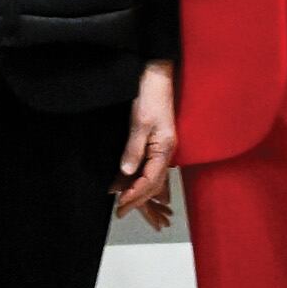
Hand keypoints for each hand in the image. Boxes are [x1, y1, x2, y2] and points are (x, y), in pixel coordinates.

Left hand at [112, 60, 175, 220]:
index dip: (135, 195)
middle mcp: (166, 152)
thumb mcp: (139, 123)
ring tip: (125, 204)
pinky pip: (151, 169)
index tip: (121, 205)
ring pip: (153, 179)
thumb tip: (126, 173)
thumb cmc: (150, 95)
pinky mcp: (157, 143)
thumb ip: (133, 149)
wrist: (156, 76)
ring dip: (140, 193)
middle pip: (153, 184)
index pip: (150, 181)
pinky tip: (134, 186)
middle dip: (137, 200)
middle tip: (120, 212)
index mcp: (164, 149)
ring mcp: (162, 148)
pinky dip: (142, 181)